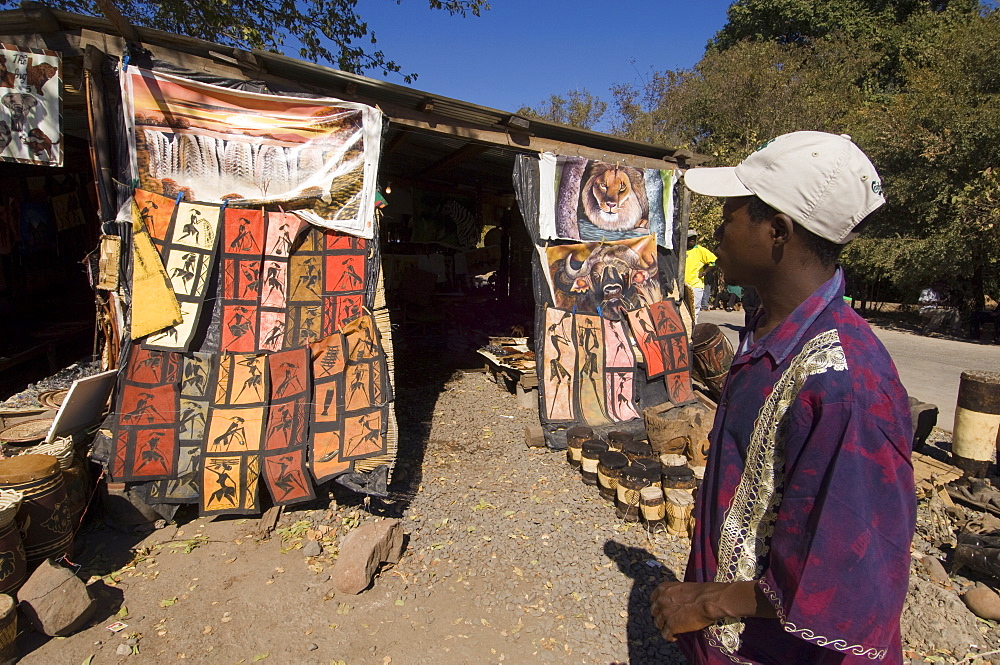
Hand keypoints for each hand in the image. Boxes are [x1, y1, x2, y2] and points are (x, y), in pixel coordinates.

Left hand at [650, 580, 771, 641]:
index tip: (662, 610)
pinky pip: (665, 635)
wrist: (708, 600)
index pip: (653, 599)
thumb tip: (674, 602)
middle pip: (654, 612)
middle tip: (668, 620)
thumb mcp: (682, 588)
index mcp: (663, 589)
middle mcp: (660, 600)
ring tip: (672, 630)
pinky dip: (670, 637)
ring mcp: (665, 614)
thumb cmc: (701, 592)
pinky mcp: (671, 626)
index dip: (658, 606)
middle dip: (660, 617)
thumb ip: (673, 594)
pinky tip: (675, 637)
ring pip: (658, 624)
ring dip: (664, 627)